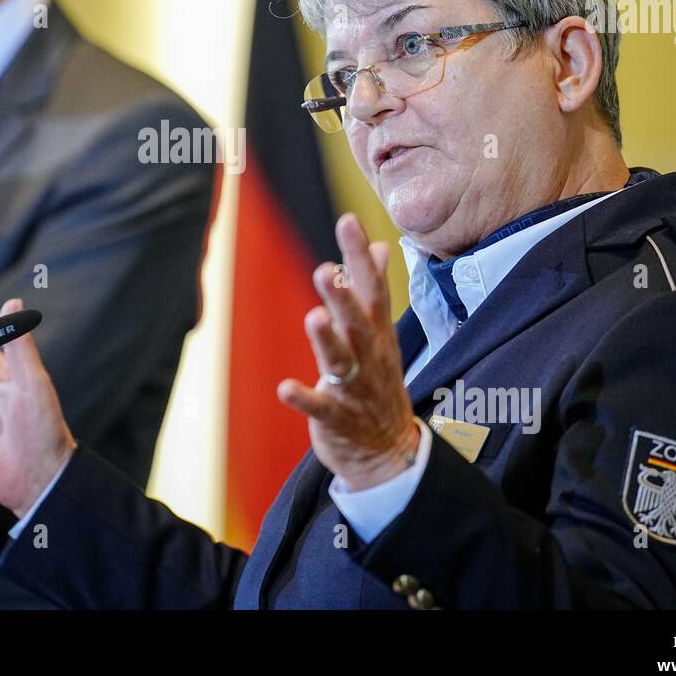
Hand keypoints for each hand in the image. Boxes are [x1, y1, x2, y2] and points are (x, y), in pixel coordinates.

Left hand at [278, 213, 418, 490]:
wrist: (390, 453)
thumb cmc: (379, 384)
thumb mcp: (383, 334)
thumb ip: (375, 290)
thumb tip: (383, 245)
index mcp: (377, 334)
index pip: (372, 288)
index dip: (360, 255)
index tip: (349, 221)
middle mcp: (369, 357)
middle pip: (357, 322)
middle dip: (342, 296)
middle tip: (324, 269)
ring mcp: (354, 388)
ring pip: (341, 360)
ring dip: (327, 339)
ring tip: (313, 316)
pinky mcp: (337, 418)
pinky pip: (320, 407)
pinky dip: (303, 397)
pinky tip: (285, 388)